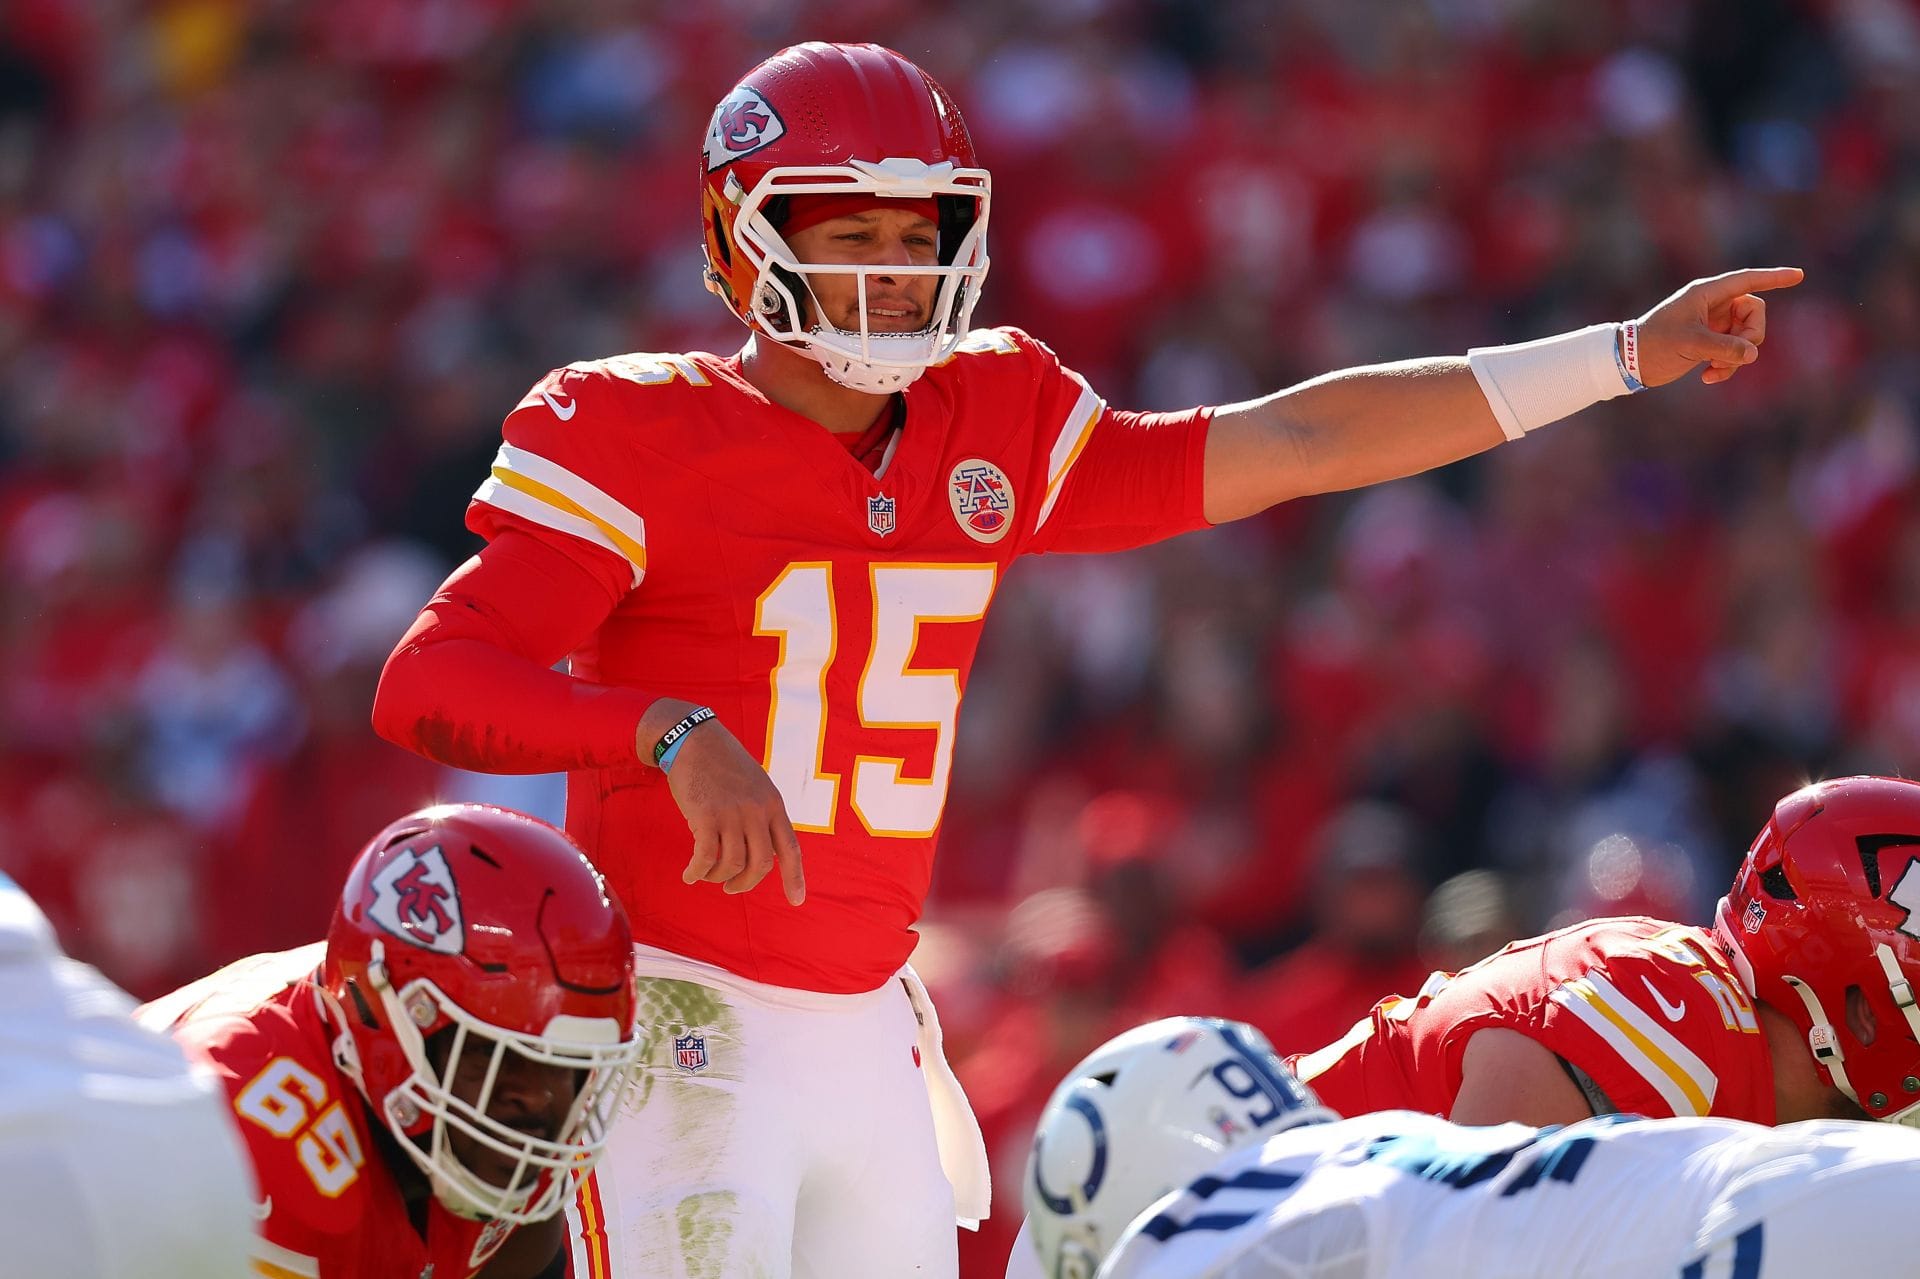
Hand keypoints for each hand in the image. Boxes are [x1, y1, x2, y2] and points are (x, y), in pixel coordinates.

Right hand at [640, 701, 805, 905]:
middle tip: (730, 887)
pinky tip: (689, 875)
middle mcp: (757, 811)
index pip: (790, 848)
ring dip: (718, 877)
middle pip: (760, 865)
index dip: (794, 877)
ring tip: (706, 875)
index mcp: (773, 805)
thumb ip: (761, 815)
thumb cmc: (723, 764)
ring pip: (732, 864)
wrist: (694, 738)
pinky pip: (705, 857)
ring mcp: (732, 813)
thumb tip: (761, 852)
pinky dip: (697, 872)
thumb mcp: (755, 785)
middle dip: (744, 883)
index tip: (797, 900)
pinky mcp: (705, 815)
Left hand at [1633, 266, 1803, 387]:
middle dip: (1751, 337)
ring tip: (1714, 372)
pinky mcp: (1710, 342)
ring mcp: (1713, 323)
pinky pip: (1734, 352)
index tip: (1799, 275)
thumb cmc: (1655, 344)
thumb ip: (1724, 348)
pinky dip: (1727, 366)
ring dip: (1737, 357)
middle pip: (1754, 314)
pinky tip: (1707, 378)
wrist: (1630, 361)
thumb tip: (1753, 354)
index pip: (1748, 280)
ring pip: (1746, 336)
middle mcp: (1713, 305)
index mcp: (1707, 293)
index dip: (1774, 278)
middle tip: (1735, 355)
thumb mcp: (1690, 344)